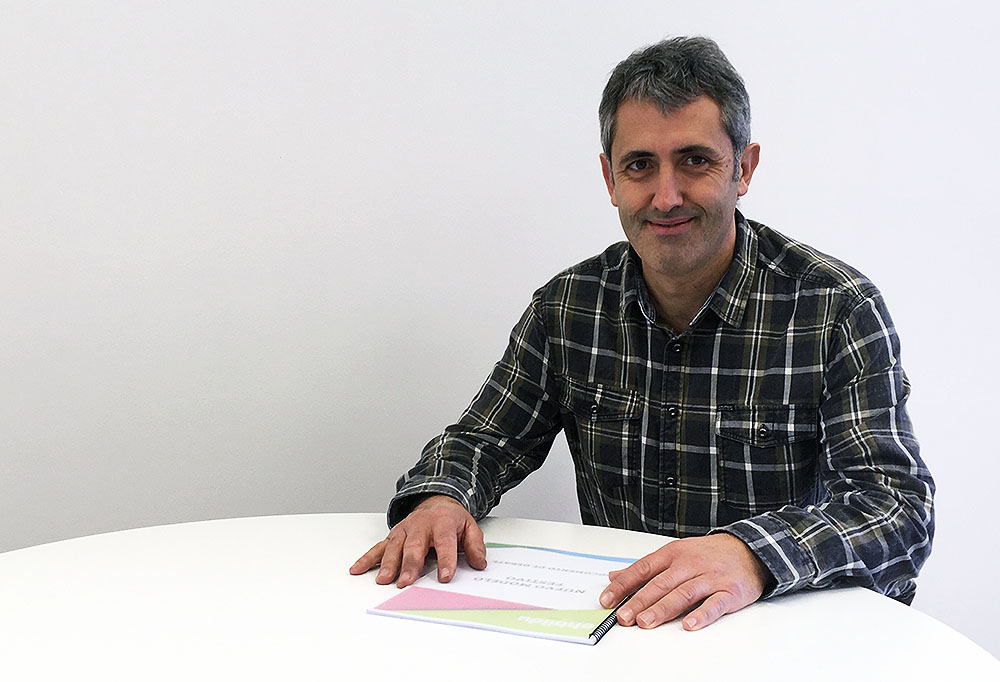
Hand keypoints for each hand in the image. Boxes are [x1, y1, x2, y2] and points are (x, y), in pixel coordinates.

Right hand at [349, 495, 486, 586]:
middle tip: (406, 581)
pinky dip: (367, 558)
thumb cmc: (452, 519)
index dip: (446, 560)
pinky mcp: (393, 536)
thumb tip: (480, 563)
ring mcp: (404, 530)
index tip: (445, 577)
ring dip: (388, 564)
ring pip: (394, 547)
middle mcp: (421, 526)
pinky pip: (378, 547)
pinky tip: (358, 569)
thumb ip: (475, 545)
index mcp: (443, 523)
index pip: (445, 543)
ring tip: (384, 580)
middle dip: (410, 564)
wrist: (436, 500)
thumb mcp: (470, 527)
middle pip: (415, 546)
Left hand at [599, 533, 770, 630]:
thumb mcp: (674, 554)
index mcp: (672, 554)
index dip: (623, 585)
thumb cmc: (707, 555)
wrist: (748, 550)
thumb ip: (645, 569)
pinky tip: (689, 625)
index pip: (642, 569)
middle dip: (639, 601)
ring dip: (663, 609)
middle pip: (660, 584)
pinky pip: (714, 604)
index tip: (607, 600)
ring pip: (683, 593)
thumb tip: (614, 577)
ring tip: (645, 622)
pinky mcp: (729, 592)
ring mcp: (709, 578)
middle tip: (623, 617)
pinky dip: (702, 615)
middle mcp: (689, 564)